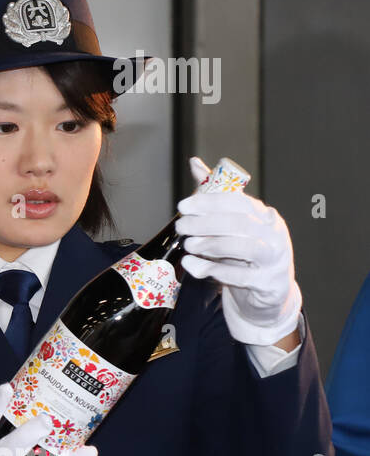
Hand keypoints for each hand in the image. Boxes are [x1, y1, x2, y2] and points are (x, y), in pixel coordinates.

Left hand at [176, 156, 302, 345]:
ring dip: (211, 245)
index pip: (239, 201)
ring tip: (188, 245)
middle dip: (206, 223)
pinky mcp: (268, 283)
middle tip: (181, 226)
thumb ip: (215, 195)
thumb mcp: (232, 224)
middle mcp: (274, 234)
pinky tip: (194, 266)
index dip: (209, 202)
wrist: (268, 292)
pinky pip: (241, 275)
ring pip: (245, 247)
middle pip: (240, 222)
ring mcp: (275, 259)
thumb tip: (195, 163)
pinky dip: (214, 270)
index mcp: (265, 215)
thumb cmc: (246, 253)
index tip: (182, 206)